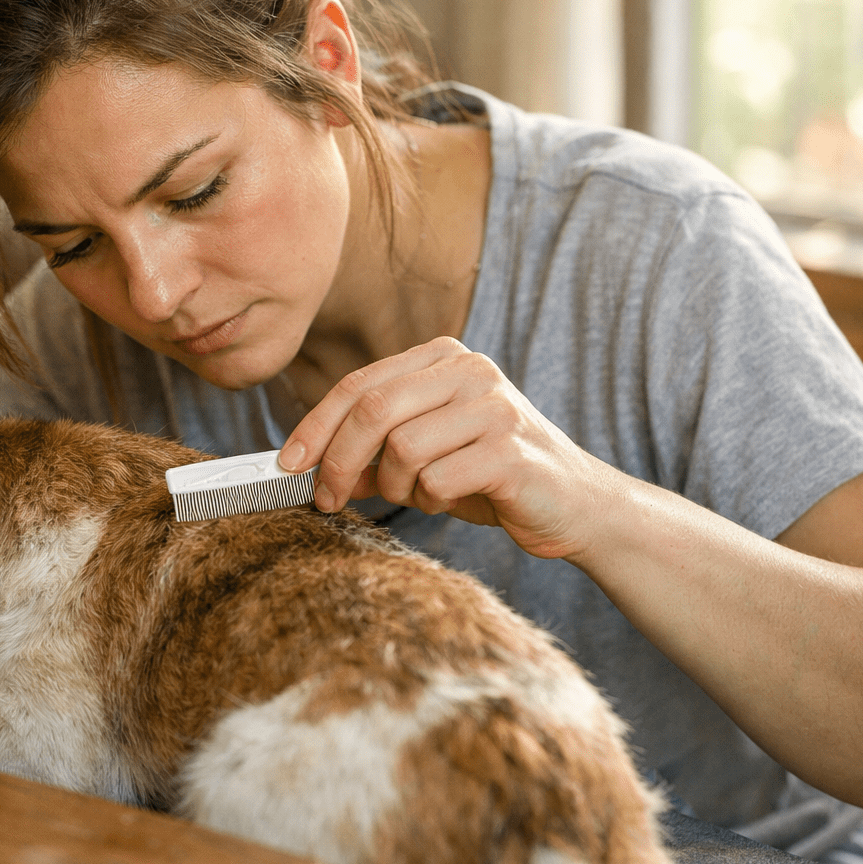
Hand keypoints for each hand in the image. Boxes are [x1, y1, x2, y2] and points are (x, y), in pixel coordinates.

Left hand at [278, 337, 618, 560]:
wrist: (574, 505)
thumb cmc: (490, 476)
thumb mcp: (423, 454)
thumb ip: (372, 449)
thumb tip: (306, 465)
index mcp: (443, 358)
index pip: (359, 385)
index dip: (315, 426)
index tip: (287, 464)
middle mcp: (469, 370)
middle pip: (373, 410)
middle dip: (338, 461)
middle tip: (328, 499)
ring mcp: (494, 406)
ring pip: (402, 447)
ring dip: (395, 486)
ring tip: (419, 496)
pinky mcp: (511, 449)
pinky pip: (437, 478)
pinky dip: (431, 499)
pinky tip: (451, 500)